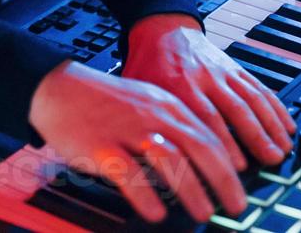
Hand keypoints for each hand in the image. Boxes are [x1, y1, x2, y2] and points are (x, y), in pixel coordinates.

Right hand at [28, 58, 247, 223]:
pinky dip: (146, 195)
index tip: (241, 188)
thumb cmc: (104, 101)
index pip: (210, 136)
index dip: (229, 165)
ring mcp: (127, 130)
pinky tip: (156, 212)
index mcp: (167, 105)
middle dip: (223, 180)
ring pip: (170, 160)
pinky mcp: (101, 146)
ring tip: (204, 213)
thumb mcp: (147, 104)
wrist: (60, 87)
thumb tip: (201, 160)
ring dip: (191, 189)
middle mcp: (153, 116)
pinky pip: (129, 173)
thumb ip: (173, 127)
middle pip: (199, 147)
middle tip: (236, 206)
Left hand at [122, 13, 295, 171]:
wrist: (162, 30)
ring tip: (284, 148)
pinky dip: (276, 107)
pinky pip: (260, 87)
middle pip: (236, 109)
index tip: (238, 166)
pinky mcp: (236, 67)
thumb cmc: (148, 67)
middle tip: (271, 161)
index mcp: (178, 85)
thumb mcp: (140, 94)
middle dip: (256, 137)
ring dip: (271, 125)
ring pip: (253, 98)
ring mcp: (223, 71)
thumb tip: (157, 162)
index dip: (225, 142)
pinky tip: (287, 125)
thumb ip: (151, 123)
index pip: (205, 117)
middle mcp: (205, 77)